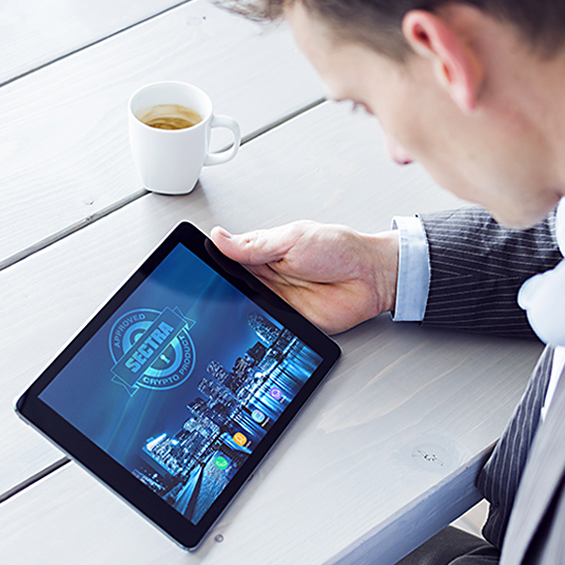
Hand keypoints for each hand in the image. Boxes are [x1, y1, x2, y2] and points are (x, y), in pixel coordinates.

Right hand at [210, 221, 399, 334]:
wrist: (371, 277)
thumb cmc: (340, 249)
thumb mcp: (293, 238)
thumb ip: (255, 243)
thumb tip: (218, 237)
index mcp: (265, 252)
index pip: (227, 258)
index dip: (210, 262)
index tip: (192, 265)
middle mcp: (267, 277)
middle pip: (231, 285)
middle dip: (218, 289)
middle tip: (206, 291)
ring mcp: (277, 300)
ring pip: (244, 308)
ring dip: (235, 309)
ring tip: (223, 308)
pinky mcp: (289, 322)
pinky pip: (265, 327)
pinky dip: (256, 328)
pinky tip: (248, 324)